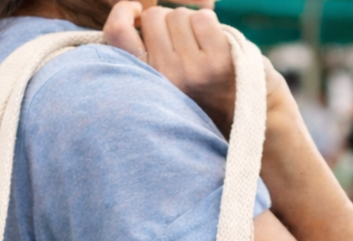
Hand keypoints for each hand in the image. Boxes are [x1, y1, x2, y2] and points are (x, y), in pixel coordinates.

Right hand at [104, 1, 235, 135]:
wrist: (236, 118)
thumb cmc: (192, 94)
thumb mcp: (158, 83)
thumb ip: (145, 55)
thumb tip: (138, 12)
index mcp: (143, 82)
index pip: (117, 32)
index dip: (124, 12)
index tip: (136, 11)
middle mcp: (162, 77)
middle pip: (153, 17)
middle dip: (166, 22)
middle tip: (179, 45)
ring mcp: (190, 69)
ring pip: (179, 16)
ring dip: (189, 24)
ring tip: (198, 50)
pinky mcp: (216, 61)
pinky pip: (203, 17)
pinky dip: (209, 25)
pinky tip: (213, 47)